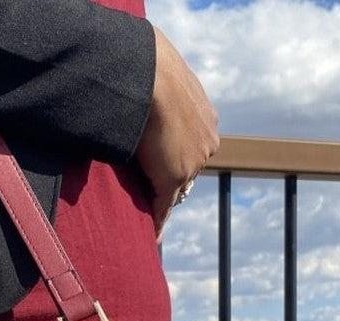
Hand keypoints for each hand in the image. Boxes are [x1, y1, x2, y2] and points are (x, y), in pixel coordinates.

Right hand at [134, 26, 219, 241]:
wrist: (149, 73)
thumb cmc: (146, 65)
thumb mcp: (158, 78)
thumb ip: (155, 92)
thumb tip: (133, 87)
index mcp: (205, 116)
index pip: (190, 147)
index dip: (176, 158)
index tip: (168, 168)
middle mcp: (206, 140)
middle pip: (187, 171)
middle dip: (172, 182)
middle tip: (156, 197)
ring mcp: (193, 161)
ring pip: (176, 188)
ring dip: (162, 200)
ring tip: (148, 218)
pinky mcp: (174, 176)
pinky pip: (164, 205)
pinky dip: (157, 220)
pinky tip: (151, 236)